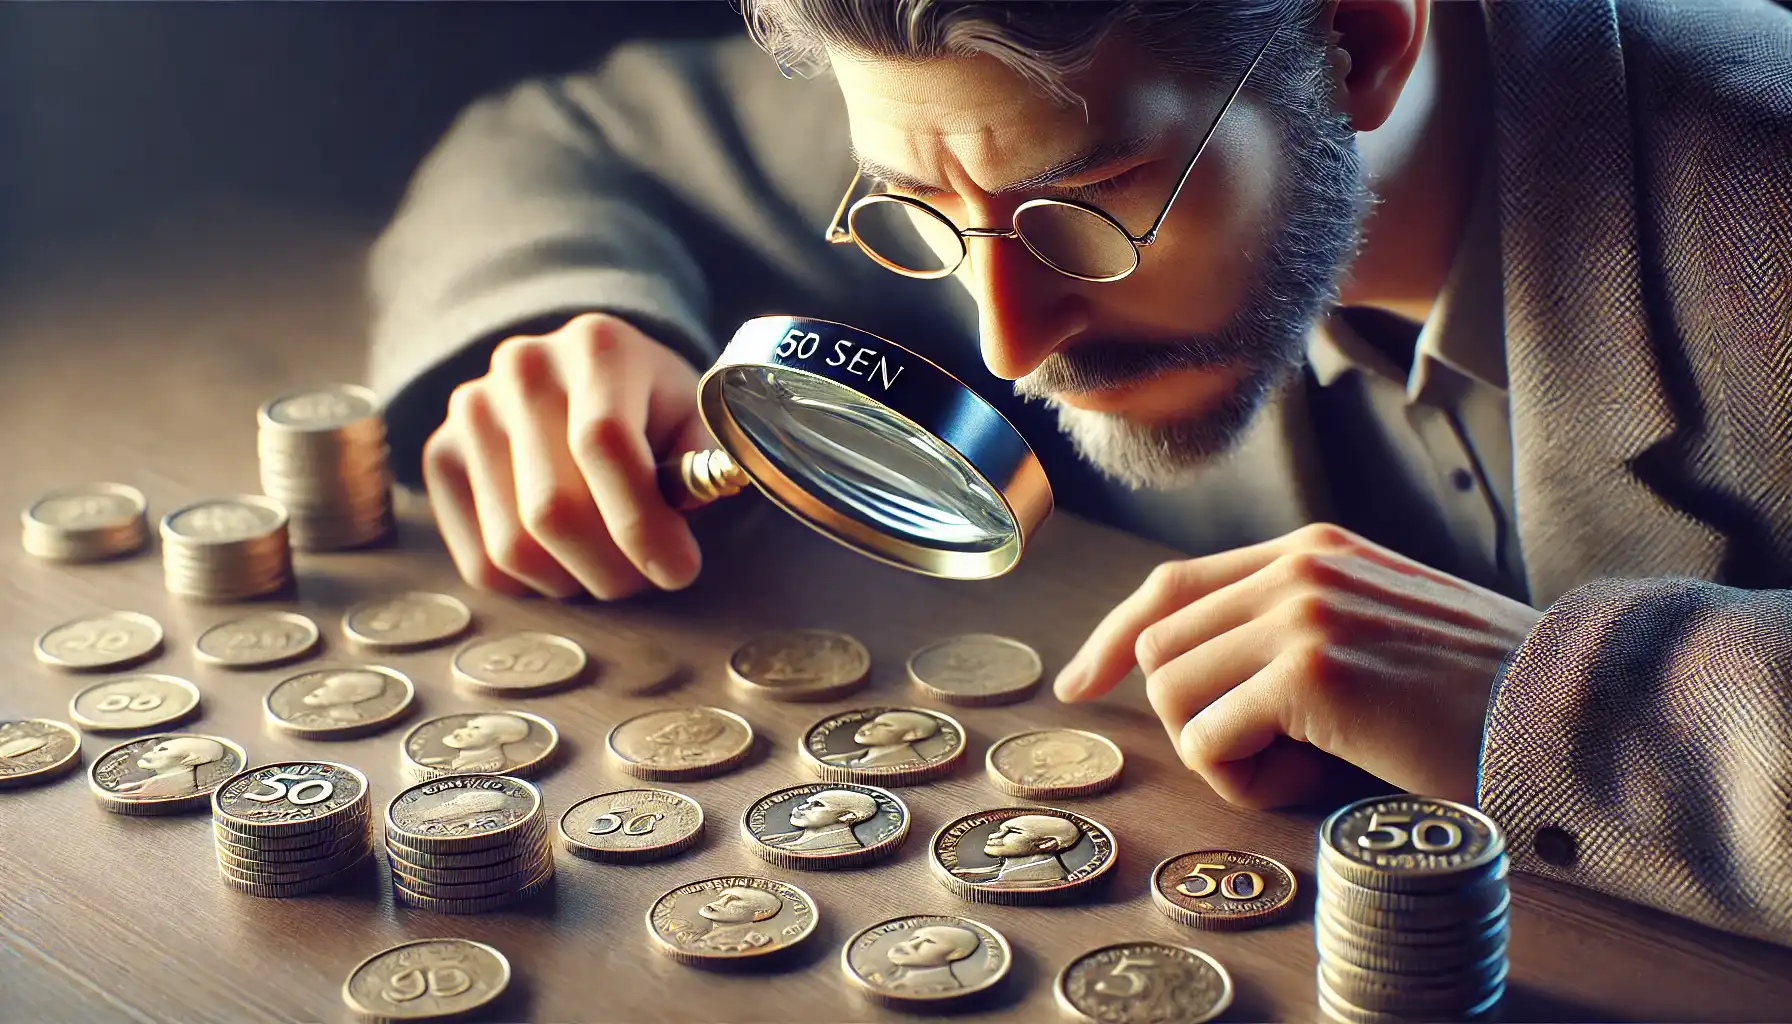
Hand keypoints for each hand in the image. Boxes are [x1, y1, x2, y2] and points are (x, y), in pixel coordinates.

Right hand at [422, 313, 710, 598]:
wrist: (586, 378)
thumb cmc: (653, 408)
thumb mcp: (696, 419)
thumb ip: (699, 468)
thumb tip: (677, 535)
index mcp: (598, 345)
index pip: (604, 443)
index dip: (643, 523)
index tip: (679, 570)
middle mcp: (522, 368)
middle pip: (554, 509)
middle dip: (614, 568)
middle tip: (649, 577)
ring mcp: (472, 411)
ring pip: (514, 547)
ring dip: (575, 581)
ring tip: (611, 565)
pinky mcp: (440, 456)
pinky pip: (481, 563)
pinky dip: (534, 584)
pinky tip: (567, 558)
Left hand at [1053, 523, 1543, 807]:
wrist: (1569, 711)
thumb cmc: (1479, 694)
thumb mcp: (1377, 630)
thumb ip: (1292, 631)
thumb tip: (1193, 680)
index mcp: (1312, 551)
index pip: (1172, 584)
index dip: (1116, 636)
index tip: (1083, 681)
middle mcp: (1298, 567)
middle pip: (1160, 645)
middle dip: (1191, 719)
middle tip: (1274, 759)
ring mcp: (1302, 611)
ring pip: (1174, 693)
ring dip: (1222, 753)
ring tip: (1305, 768)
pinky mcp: (1311, 669)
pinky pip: (1209, 740)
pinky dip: (1244, 781)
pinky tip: (1313, 781)